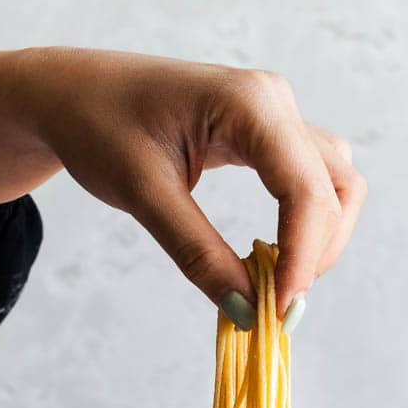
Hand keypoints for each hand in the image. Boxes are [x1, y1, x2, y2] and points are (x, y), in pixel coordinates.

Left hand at [0, 49, 366, 327]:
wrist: (73, 95)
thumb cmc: (98, 127)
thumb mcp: (143, 196)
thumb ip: (198, 255)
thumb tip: (247, 312)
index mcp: (246, 104)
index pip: (305, 189)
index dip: (304, 257)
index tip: (279, 310)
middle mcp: (273, 103)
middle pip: (334, 189)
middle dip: (316, 255)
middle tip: (273, 308)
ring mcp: (276, 117)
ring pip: (335, 185)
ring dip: (321, 240)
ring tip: (276, 284)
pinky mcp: (269, 136)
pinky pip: (312, 184)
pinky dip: (305, 227)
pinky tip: (272, 259)